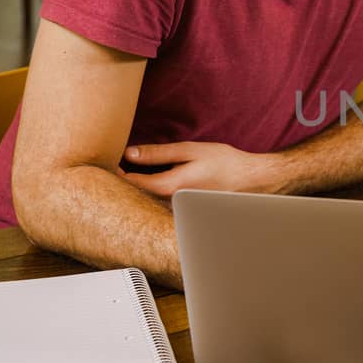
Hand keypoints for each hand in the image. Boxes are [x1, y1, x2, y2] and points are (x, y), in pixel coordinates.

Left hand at [120, 142, 282, 197]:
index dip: (117, 174)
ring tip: (130, 174)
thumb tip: (130, 154)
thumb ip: (158, 153)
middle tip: (114, 168)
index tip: (110, 161)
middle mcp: (172, 204)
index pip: (132, 184)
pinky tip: (152, 183)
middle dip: (124, 183)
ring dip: (138, 189)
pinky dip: (152, 194)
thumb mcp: (189, 151)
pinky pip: (161, 204)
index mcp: (171, 187)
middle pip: (138, 197)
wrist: (252, 180)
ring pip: (149, 202)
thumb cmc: (224, 163)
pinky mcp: (185, 212)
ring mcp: (179, 211)